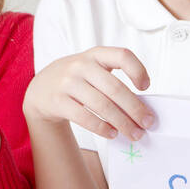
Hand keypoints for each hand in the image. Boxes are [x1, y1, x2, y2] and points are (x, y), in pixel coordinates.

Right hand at [23, 46, 155, 142]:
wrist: (41, 89)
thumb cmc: (77, 80)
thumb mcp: (92, 69)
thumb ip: (114, 81)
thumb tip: (141, 109)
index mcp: (96, 54)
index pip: (122, 55)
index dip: (138, 70)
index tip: (146, 87)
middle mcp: (81, 65)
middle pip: (115, 88)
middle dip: (135, 108)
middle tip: (148, 123)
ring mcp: (68, 83)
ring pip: (102, 105)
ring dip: (122, 122)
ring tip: (134, 134)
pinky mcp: (58, 101)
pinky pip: (84, 117)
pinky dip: (102, 128)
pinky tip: (112, 134)